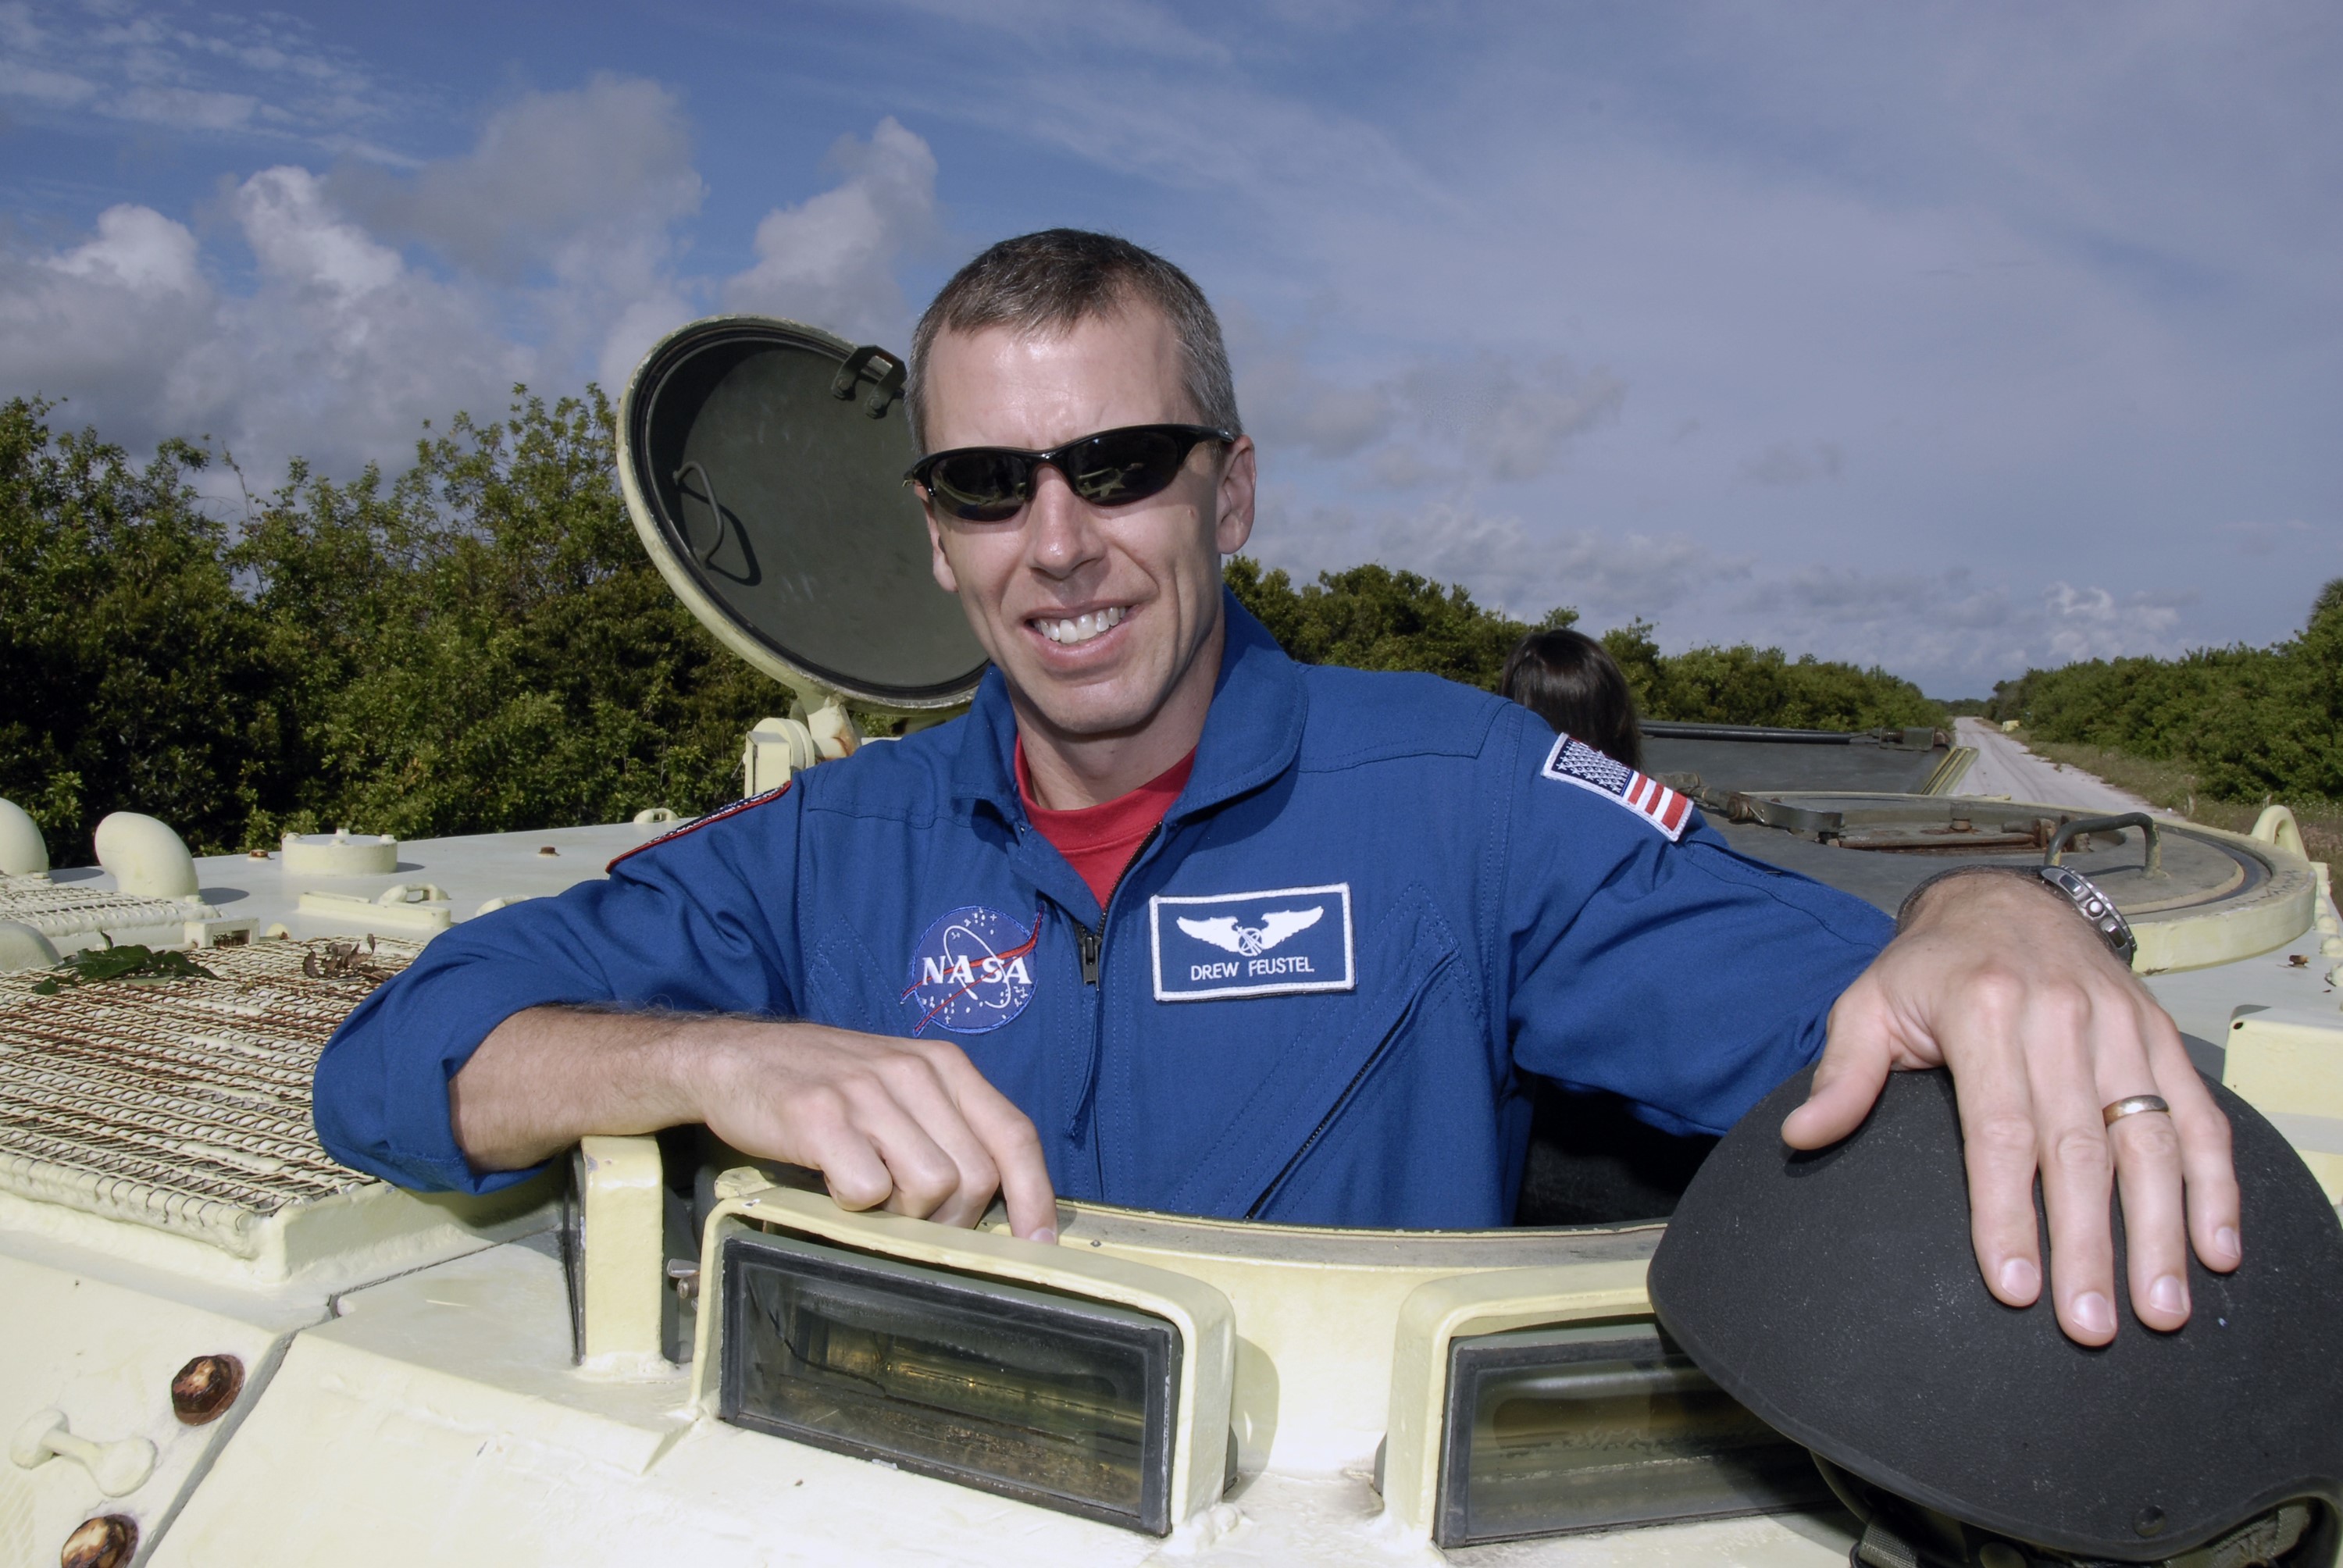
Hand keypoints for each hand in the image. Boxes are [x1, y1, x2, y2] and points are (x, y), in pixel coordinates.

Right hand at [696, 1021, 1059, 1240]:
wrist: (732, 1058)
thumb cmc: (823, 1084)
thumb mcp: (898, 1087)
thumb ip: (945, 1129)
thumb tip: (993, 1204)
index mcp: (944, 1065)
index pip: (1014, 1135)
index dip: (1035, 1197)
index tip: (1038, 1245)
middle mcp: (914, 1072)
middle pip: (977, 1176)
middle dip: (953, 1219)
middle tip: (912, 1219)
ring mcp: (867, 1092)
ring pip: (931, 1187)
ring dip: (905, 1215)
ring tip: (871, 1197)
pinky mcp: (820, 1116)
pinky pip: (868, 1190)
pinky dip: (855, 1207)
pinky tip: (833, 1185)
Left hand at [1780, 872, 2239, 1343]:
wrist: (2003, 898)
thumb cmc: (1928, 969)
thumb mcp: (1868, 1003)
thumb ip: (1844, 1074)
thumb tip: (1801, 1135)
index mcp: (1981, 1012)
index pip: (1999, 1130)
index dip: (2007, 1212)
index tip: (2015, 1286)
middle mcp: (2060, 1017)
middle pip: (2079, 1148)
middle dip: (2087, 1245)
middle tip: (2091, 1327)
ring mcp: (2120, 1026)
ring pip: (2148, 1140)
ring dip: (2160, 1231)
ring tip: (2161, 1310)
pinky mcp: (2161, 1035)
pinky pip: (2198, 1115)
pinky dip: (2215, 1183)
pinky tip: (2217, 1248)